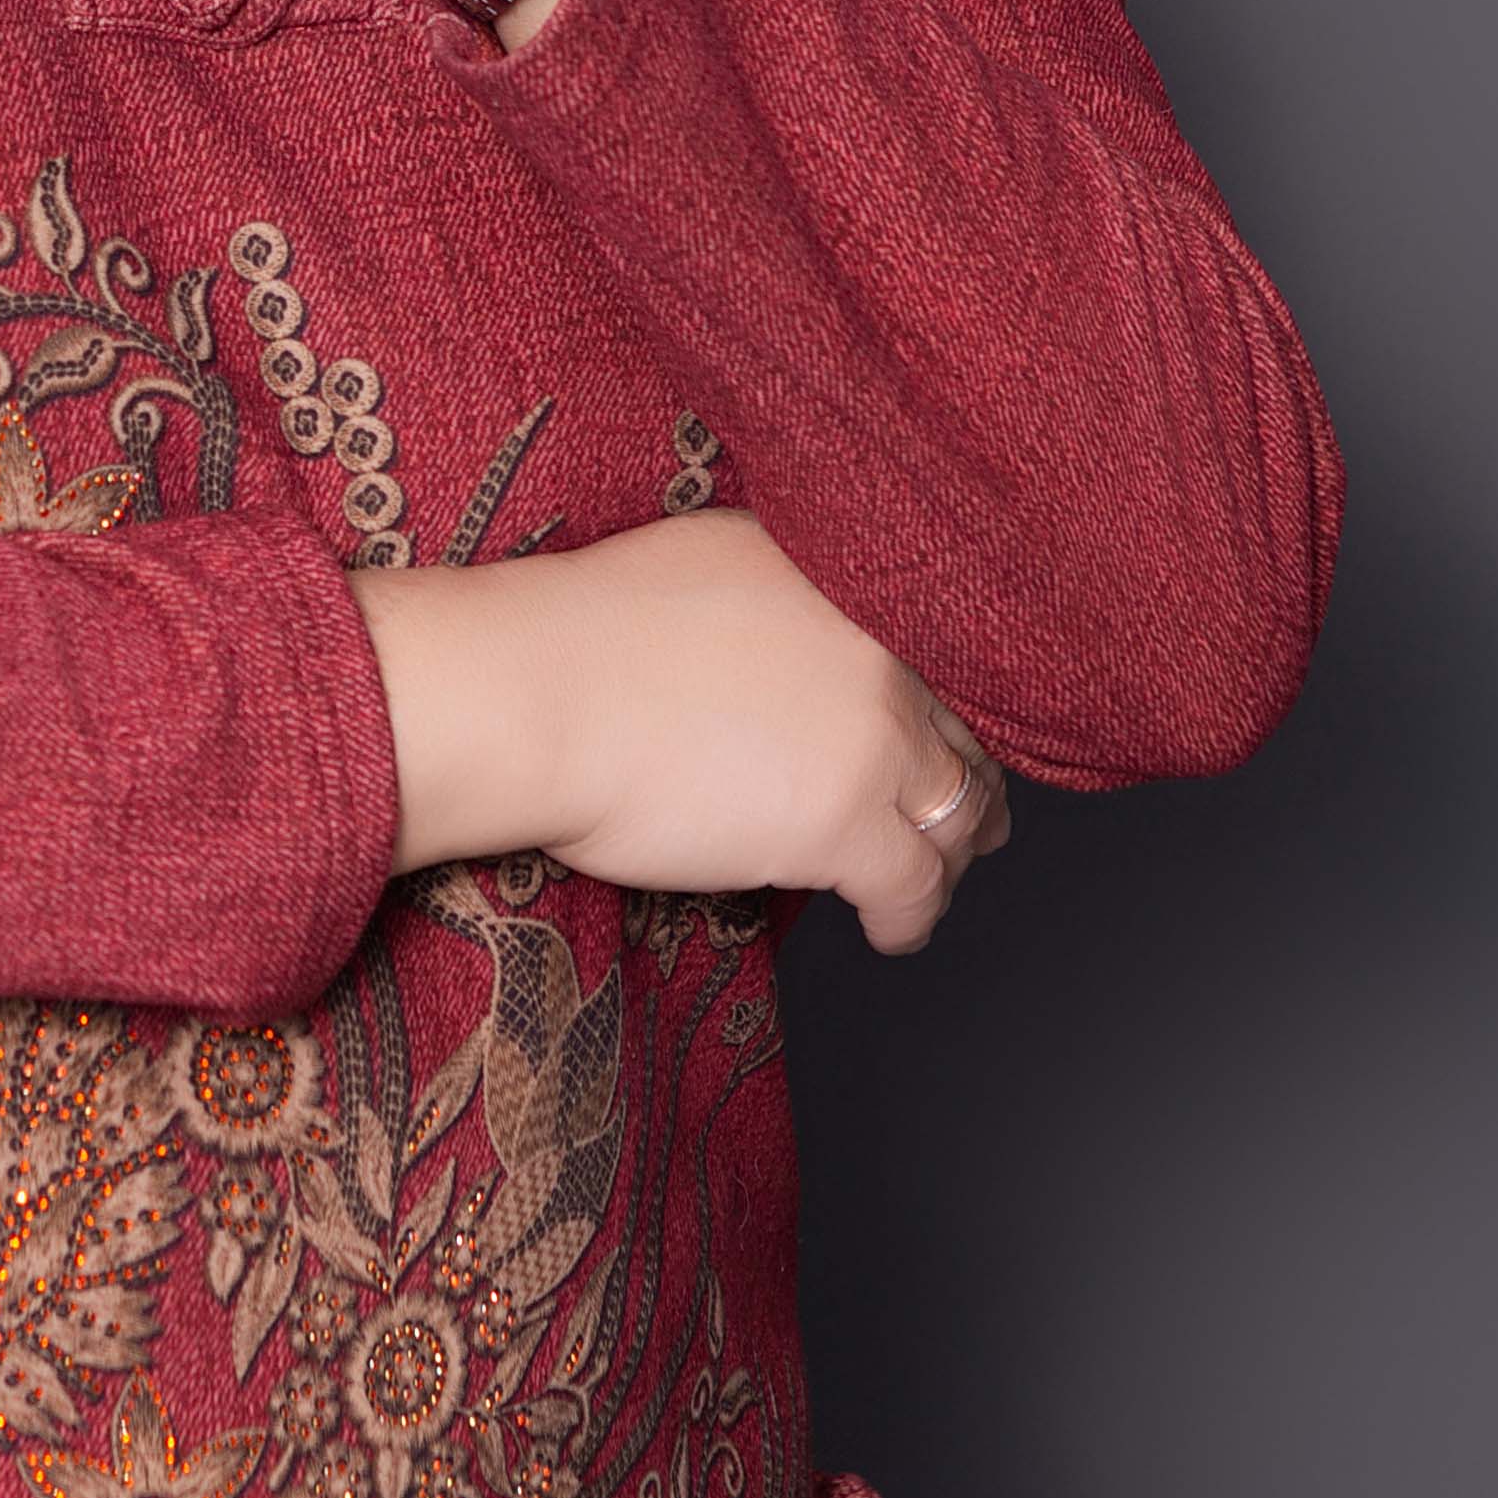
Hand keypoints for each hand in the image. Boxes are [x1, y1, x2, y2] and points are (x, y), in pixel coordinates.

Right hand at [350, 510, 1012, 954]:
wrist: (533, 694)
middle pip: (960, 734)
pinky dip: (912, 918)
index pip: (933, 656)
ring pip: (956, 814)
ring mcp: (871, 738)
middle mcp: (875, 651)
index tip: (934, 739)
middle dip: (964, 784)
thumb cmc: (576, 636)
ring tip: (930, 879)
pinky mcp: (848, 824)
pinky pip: (916, 886)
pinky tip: (894, 931)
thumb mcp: (705, 566)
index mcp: (838, 581)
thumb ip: (775, 600)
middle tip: (961, 818)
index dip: (938, 710)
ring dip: (947, 854)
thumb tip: (784, 645)